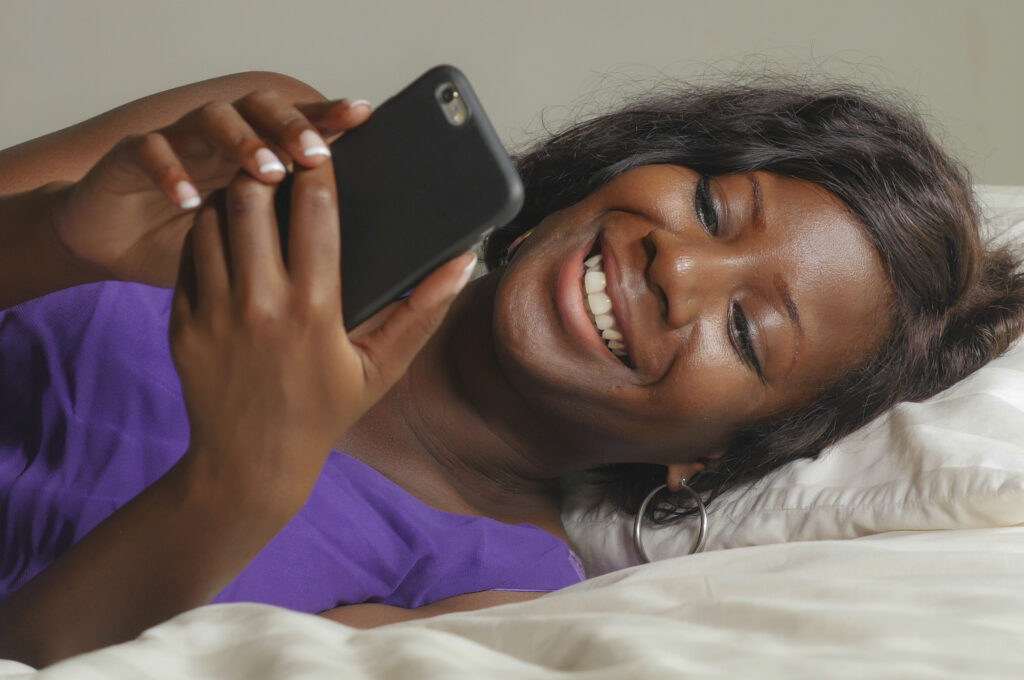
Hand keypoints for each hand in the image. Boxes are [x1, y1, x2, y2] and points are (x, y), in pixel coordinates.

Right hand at [49, 91, 371, 286]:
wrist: (112, 242)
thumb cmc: (189, 247)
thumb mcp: (246, 248)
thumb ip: (288, 241)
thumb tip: (345, 257)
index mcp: (252, 155)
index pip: (295, 125)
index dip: (325, 115)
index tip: (360, 114)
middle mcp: (219, 139)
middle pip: (260, 108)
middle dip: (290, 125)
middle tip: (315, 153)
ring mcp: (178, 142)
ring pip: (211, 118)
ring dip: (242, 141)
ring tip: (266, 172)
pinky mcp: (130, 156)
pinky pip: (151, 149)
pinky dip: (170, 170)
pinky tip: (190, 199)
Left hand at [169, 163, 475, 509]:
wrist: (252, 463)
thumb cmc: (325, 412)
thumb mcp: (382, 366)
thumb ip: (424, 311)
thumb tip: (464, 262)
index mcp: (315, 310)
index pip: (317, 211)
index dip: (320, 166)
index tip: (324, 144)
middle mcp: (260, 304)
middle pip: (254, 200)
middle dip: (268, 166)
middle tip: (282, 157)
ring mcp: (214, 312)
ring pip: (212, 220)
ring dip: (234, 195)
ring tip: (255, 189)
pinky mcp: (183, 322)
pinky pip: (188, 255)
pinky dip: (206, 231)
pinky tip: (227, 230)